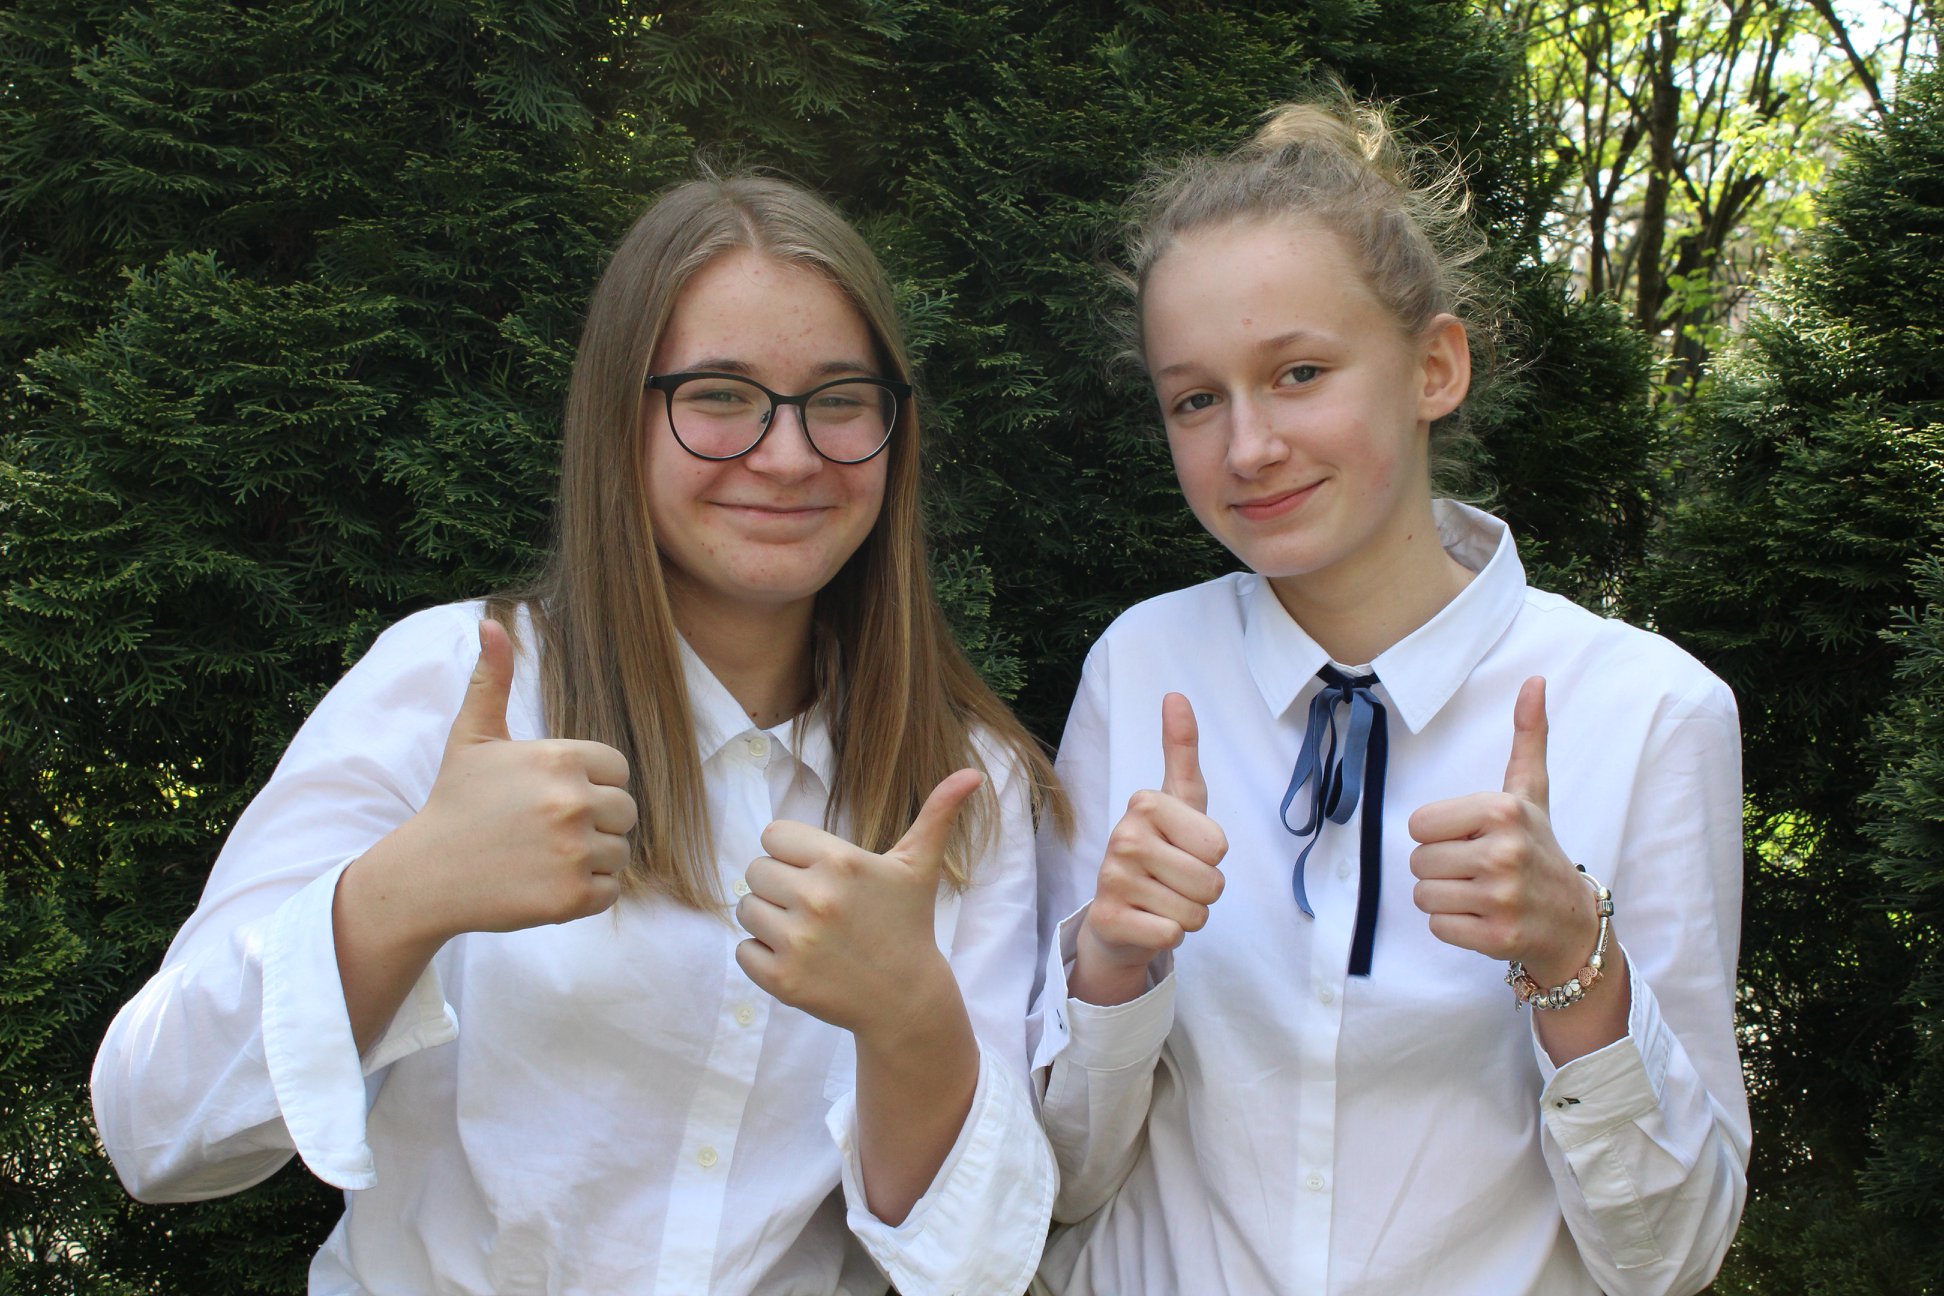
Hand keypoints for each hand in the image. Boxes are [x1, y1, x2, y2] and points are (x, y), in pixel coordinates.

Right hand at [407, 618, 634, 939]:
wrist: (425, 875)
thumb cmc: (455, 802)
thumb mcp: (472, 736)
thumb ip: (493, 679)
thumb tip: (492, 622)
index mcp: (559, 759)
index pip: (617, 769)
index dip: (590, 784)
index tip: (549, 797)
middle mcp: (572, 802)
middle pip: (626, 811)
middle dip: (594, 821)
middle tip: (544, 831)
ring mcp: (574, 852)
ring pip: (619, 852)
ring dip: (590, 857)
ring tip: (542, 856)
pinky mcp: (573, 898)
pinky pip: (610, 890)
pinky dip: (585, 893)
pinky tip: (545, 882)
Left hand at [735, 769, 982, 1039]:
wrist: (906, 998)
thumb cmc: (907, 923)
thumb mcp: (919, 866)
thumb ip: (937, 814)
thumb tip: (973, 773)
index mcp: (840, 861)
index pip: (773, 836)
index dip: (792, 853)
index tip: (818, 873)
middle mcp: (815, 897)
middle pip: (756, 871)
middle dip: (779, 886)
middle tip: (814, 906)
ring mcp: (797, 941)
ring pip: (746, 909)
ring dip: (768, 920)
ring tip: (806, 932)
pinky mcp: (782, 979)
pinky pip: (743, 951)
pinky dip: (762, 956)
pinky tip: (798, 958)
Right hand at [1072, 692, 1227, 1003]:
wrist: (1118, 918)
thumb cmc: (1159, 853)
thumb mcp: (1179, 801)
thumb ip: (1181, 750)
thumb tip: (1175, 693)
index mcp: (1144, 803)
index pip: (1218, 845)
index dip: (1211, 855)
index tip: (1184, 847)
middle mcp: (1123, 836)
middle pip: (1212, 882)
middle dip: (1203, 891)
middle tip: (1174, 882)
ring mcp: (1112, 879)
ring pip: (1196, 912)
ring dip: (1188, 914)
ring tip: (1161, 900)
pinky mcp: (1108, 919)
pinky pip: (1172, 935)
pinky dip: (1168, 935)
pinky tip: (1147, 922)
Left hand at [1407, 676, 1596, 984]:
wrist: (1573, 922)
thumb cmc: (1539, 850)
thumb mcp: (1532, 793)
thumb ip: (1527, 738)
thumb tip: (1534, 680)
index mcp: (1502, 811)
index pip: (1419, 824)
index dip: (1439, 835)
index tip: (1472, 840)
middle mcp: (1504, 852)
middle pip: (1417, 861)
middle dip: (1441, 868)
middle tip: (1478, 871)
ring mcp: (1502, 897)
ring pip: (1423, 896)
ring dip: (1445, 899)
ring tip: (1480, 894)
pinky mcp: (1497, 937)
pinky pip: (1438, 927)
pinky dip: (1454, 927)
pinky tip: (1484, 919)